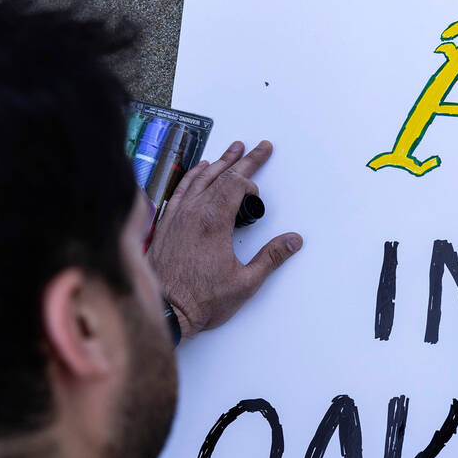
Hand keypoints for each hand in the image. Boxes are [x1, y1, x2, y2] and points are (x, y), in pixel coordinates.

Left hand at [146, 140, 302, 339]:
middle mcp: (193, 213)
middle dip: (242, 160)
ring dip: (219, 162)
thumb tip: (292, 241)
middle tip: (259, 148)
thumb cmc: (200, 300)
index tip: (257, 193)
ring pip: (199, 178)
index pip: (235, 184)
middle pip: (220, 175)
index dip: (250, 181)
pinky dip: (193, 175)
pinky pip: (181, 189)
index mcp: (213, 222)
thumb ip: (271, 258)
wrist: (165, 310)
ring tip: (231, 150)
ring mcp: (177, 216)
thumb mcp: (245, 282)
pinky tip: (198, 170)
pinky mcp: (167, 223)